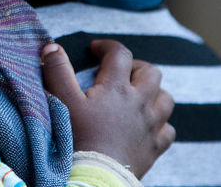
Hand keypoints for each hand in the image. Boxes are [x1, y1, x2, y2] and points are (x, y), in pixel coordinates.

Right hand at [41, 39, 174, 177]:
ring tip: (137, 95)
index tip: (94, 50)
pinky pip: (168, 129)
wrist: (96, 176)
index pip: (119, 54)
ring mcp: (152, 125)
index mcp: (117, 87)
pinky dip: (160, 123)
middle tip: (119, 71)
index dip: (107, 46)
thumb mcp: (63, 100)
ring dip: (153, 91)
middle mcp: (140, 102)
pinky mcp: (156, 146)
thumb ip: (57, 70)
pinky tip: (148, 125)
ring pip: (166, 98)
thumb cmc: (78, 137)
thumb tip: (52, 46)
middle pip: (151, 72)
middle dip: (135, 66)